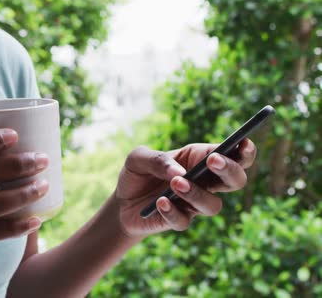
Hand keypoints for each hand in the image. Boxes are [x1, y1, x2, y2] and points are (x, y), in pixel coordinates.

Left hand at [115, 139, 256, 237]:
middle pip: (236, 180)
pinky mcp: (179, 220)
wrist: (121, 202)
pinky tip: (160, 202)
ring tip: (176, 183)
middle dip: (230, 170)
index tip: (243, 143)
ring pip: (214, 205)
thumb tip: (179, 171)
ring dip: (197, 193)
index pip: (232, 154)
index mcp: (199, 159)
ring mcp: (194, 203)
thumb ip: (157, 159)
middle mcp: (204, 182)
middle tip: (213, 161)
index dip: (243, 150)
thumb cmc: (136, 173)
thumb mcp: (138, 158)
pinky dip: (172, 211)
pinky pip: (184, 220)